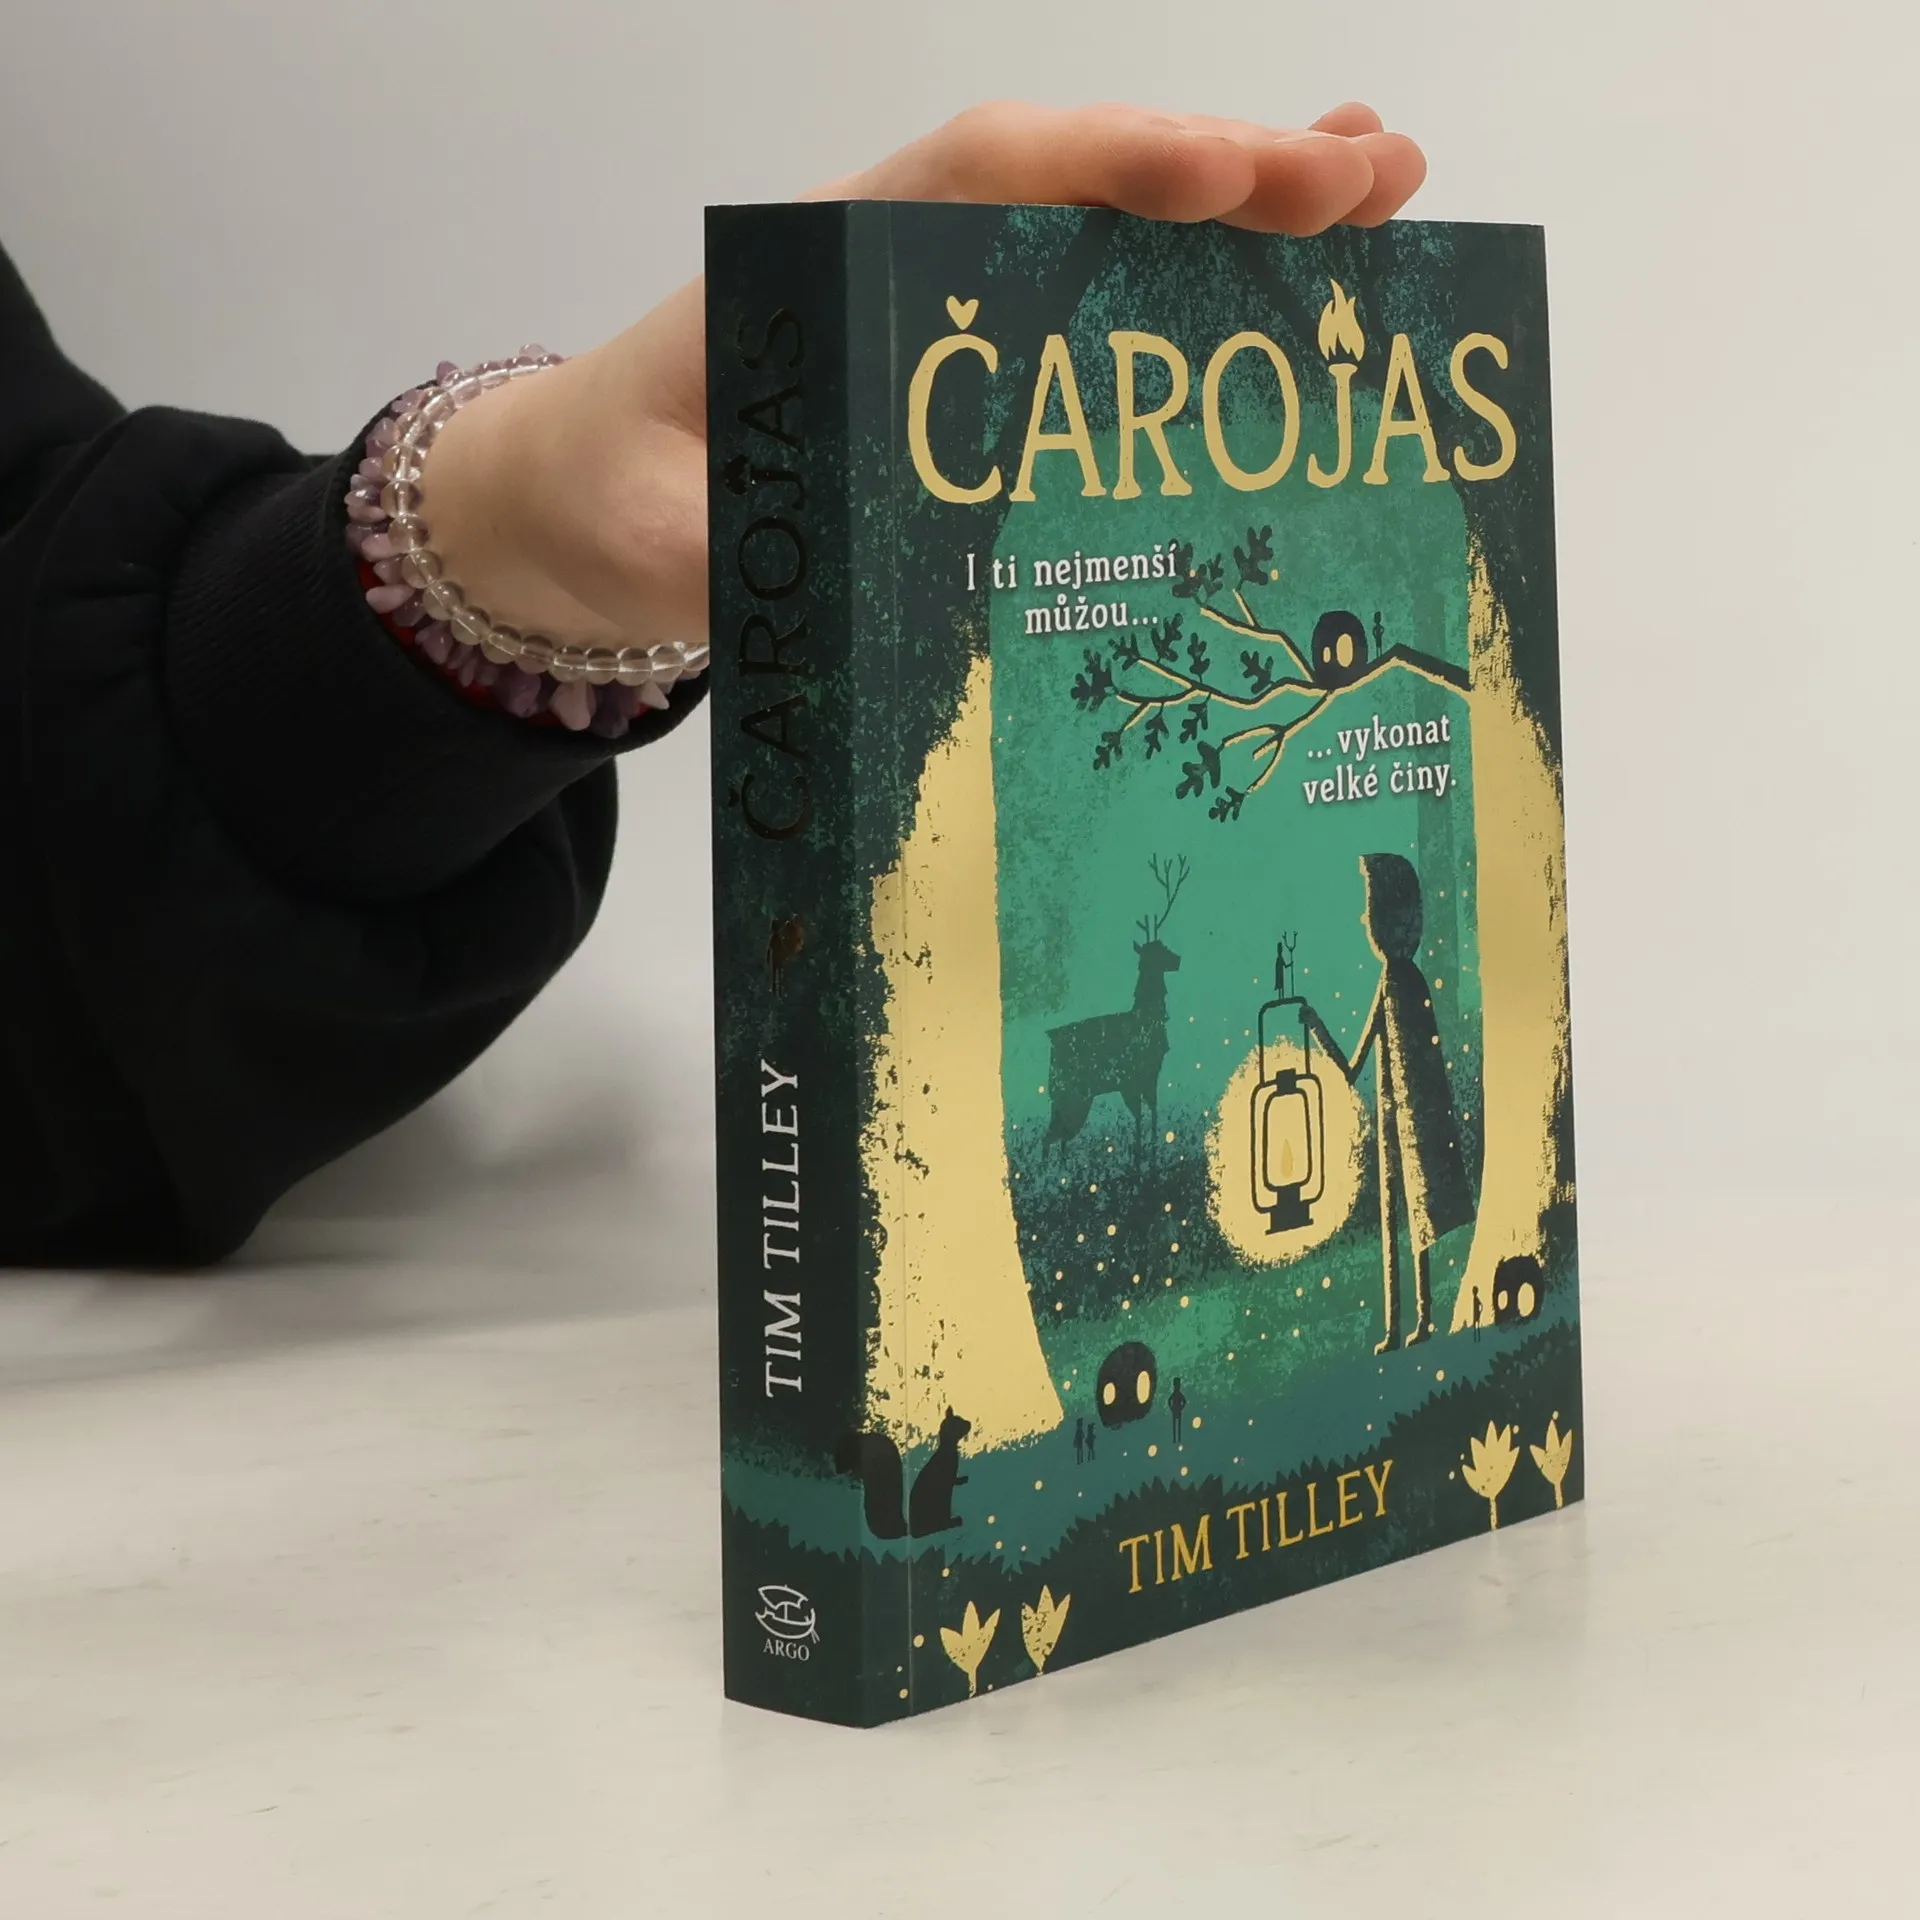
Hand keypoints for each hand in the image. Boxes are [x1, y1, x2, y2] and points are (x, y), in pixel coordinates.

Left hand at [419, 101, 1425, 653]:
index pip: (978, 178)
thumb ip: (726, 543)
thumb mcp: (654, 526)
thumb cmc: (615, 490)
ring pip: (1110, 232)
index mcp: (829, 264)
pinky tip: (1294, 290)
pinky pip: (1099, 311)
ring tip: (1386, 191)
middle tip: (1375, 174)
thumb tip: (821, 574)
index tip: (1220, 175)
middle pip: (1079, 182)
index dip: (1104, 167)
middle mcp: (907, 260)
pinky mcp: (977, 370)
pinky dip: (1199, 292)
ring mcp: (951, 309)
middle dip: (1227, 171)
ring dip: (1248, 210)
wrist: (586, 502)